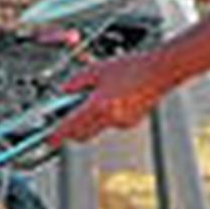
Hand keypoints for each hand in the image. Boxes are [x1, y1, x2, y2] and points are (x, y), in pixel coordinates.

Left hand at [50, 50, 175, 145]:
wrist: (159, 72)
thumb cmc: (133, 68)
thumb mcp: (98, 69)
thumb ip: (78, 80)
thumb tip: (66, 89)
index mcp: (100, 104)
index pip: (72, 125)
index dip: (58, 135)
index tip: (50, 140)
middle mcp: (111, 118)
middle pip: (83, 133)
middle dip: (71, 131)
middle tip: (65, 121)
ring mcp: (122, 122)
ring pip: (97, 128)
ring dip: (90, 120)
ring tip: (94, 99)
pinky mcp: (131, 123)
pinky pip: (111, 123)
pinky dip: (105, 116)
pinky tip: (112, 99)